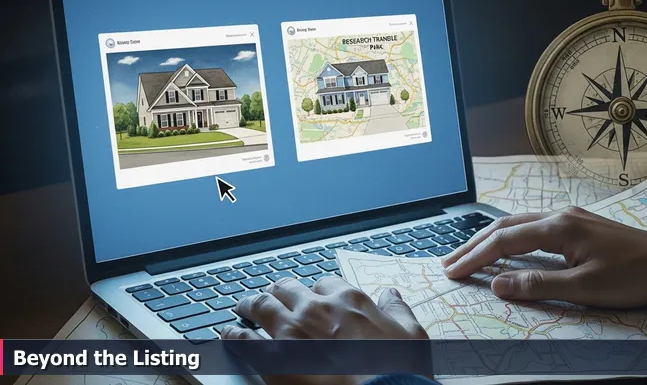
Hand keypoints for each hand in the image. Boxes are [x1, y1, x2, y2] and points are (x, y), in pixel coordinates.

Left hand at [222, 276, 428, 384]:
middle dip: (279, 292)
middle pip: (288, 289)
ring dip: (250, 304)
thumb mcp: (411, 335)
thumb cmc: (398, 370)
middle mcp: (316, 308)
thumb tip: (392, 295)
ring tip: (242, 306)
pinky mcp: (271, 357)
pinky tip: (228, 333)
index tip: (314, 298)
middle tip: (272, 297)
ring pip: (261, 305)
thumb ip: (398, 310)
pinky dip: (233, 333)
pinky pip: (242, 338)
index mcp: (349, 300)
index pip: (325, 283)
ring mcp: (290, 331)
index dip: (317, 291)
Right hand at [442, 207, 646, 307]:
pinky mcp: (576, 224)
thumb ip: (539, 285)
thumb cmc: (633, 276)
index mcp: (558, 228)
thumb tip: (498, 284)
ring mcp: (568, 217)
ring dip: (488, 239)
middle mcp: (558, 215)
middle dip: (473, 245)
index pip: (504, 241)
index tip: (453, 272)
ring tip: (466, 254)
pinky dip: (508, 238)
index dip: (475, 258)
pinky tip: (504, 247)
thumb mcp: (586, 288)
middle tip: (447, 262)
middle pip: (503, 226)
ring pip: (516, 224)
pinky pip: (531, 227)